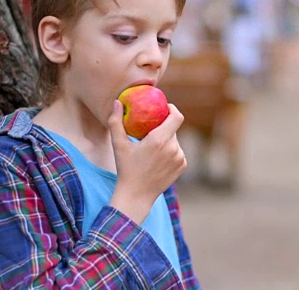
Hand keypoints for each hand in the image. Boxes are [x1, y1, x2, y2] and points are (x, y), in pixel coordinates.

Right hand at [107, 100, 186, 223]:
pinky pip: (178, 152)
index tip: (164, 108)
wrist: (137, 195)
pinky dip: (170, 151)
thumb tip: (117, 102)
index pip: (177, 116)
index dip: (172, 109)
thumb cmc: (126, 169)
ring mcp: (180, 158)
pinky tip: (158, 159)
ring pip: (175, 141)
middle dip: (164, 126)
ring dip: (167, 140)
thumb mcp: (118, 145)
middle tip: (151, 130)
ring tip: (152, 148)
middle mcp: (173, 148)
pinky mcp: (182, 166)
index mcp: (160, 140)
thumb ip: (116, 121)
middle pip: (173, 128)